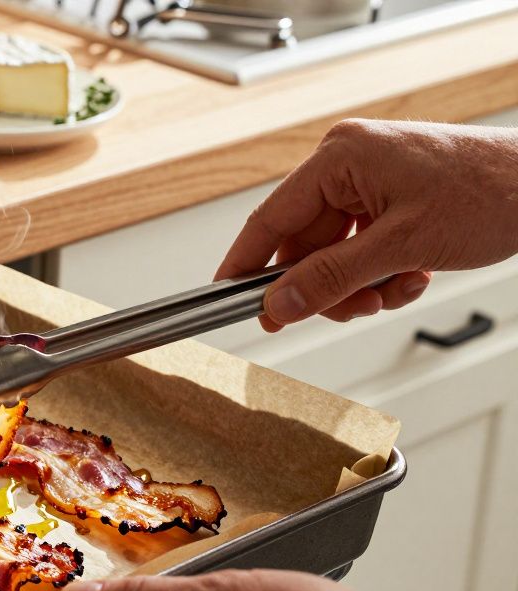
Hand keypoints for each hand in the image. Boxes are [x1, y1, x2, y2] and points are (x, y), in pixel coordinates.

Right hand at [216, 120, 517, 330]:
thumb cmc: (493, 192)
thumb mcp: (402, 246)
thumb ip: (333, 279)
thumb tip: (280, 304)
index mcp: (340, 157)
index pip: (271, 219)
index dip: (246, 264)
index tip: (225, 298)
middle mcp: (348, 164)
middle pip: (304, 245)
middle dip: (330, 285)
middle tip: (351, 308)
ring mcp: (369, 181)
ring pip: (333, 254)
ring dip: (360, 285)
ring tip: (396, 288)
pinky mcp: (389, 199)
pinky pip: (360, 249)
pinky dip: (381, 274)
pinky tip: (412, 275)